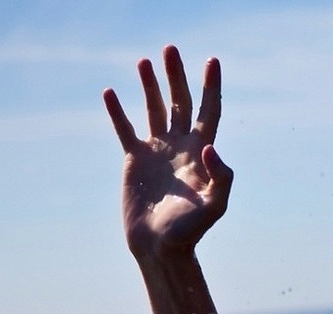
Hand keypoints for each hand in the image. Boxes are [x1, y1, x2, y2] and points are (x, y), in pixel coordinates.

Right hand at [103, 45, 231, 257]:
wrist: (161, 246)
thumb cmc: (190, 231)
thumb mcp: (215, 206)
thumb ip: (221, 177)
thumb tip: (210, 147)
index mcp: (202, 153)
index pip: (209, 111)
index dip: (211, 87)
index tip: (212, 61)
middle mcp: (181, 147)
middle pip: (180, 102)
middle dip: (176, 76)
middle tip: (170, 48)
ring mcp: (157, 152)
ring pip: (154, 110)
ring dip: (150, 86)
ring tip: (145, 61)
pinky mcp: (134, 160)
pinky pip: (125, 129)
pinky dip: (118, 111)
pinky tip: (111, 92)